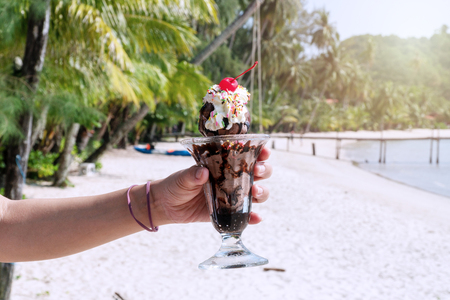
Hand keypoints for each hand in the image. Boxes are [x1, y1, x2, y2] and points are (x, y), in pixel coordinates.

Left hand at [152, 147, 272, 224]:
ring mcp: (231, 196)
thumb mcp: (181, 178)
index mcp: (223, 164)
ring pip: (255, 194)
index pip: (246, 155)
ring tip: (255, 193)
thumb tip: (202, 172)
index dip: (259, 153)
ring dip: (261, 193)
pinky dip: (252, 217)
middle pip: (257, 173)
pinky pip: (244, 216)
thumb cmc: (175, 185)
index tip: (264, 152)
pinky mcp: (228, 213)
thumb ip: (192, 174)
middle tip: (257, 172)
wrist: (166, 206)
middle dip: (263, 171)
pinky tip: (256, 218)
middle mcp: (232, 179)